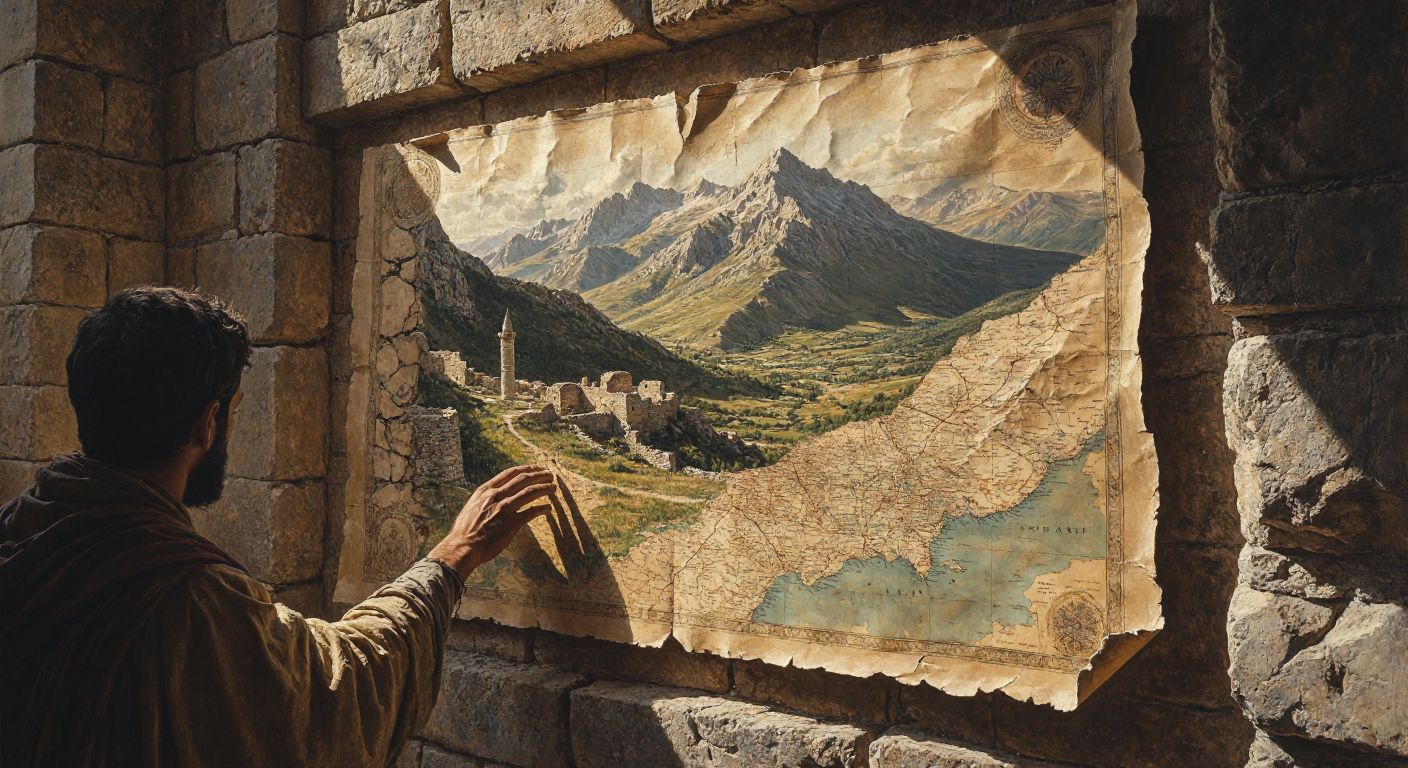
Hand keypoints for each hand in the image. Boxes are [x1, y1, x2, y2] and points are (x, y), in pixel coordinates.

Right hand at [428, 465, 555, 578]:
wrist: (463, 546)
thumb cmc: (465, 530)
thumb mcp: (472, 506)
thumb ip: (485, 498)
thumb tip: (495, 494)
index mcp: (486, 490)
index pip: (510, 473)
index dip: (526, 469)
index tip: (536, 468)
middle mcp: (496, 495)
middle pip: (523, 479)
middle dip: (539, 475)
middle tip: (550, 474)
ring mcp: (504, 508)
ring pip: (530, 492)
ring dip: (544, 488)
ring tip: (553, 487)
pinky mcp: (512, 523)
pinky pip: (531, 512)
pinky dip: (542, 509)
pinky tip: (548, 509)